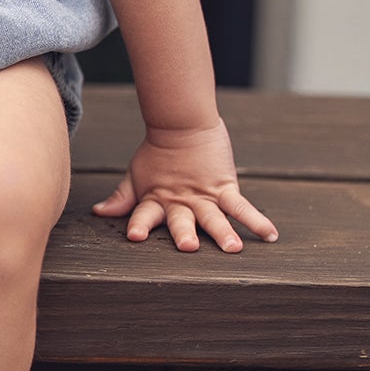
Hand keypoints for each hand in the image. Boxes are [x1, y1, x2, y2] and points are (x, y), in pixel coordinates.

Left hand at [92, 117, 277, 253]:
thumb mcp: (136, 176)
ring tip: (233, 248)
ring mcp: (204, 195)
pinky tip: (271, 235)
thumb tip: (99, 212)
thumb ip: (121, 198)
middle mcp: (179, 202)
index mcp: (156, 200)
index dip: (140, 224)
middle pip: (181, 220)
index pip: (145, 215)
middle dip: (184, 233)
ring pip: (214, 217)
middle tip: (189, 246)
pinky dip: (256, 220)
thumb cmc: (157, 153)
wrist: (182, 122)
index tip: (135, 236)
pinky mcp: (224, 186)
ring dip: (223, 232)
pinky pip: (242, 206)